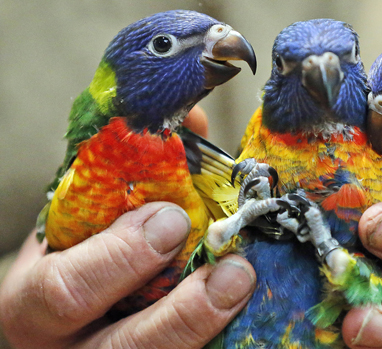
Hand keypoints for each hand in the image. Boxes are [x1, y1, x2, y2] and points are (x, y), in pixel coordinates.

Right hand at [0, 107, 255, 348]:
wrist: (73, 313)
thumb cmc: (80, 252)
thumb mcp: (86, 216)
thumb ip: (131, 168)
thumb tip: (192, 118)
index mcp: (37, 300)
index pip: (64, 290)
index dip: (119, 258)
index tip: (172, 218)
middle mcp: (71, 347)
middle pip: (122, 348)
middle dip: (180, 313)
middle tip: (231, 270)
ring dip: (208, 327)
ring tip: (243, 282)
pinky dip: (223, 335)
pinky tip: (247, 307)